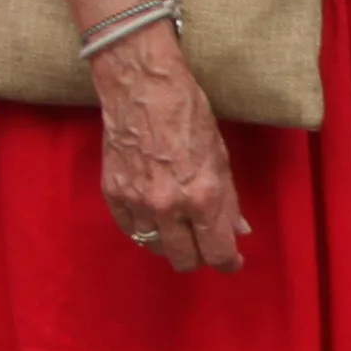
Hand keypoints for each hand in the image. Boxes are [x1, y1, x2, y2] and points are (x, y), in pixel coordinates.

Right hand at [92, 22, 245, 271]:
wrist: (141, 88)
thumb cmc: (187, 114)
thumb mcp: (220, 157)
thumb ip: (228, 200)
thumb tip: (237, 231)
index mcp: (203, 196)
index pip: (217, 252)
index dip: (228, 262)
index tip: (231, 260)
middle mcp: (169, 206)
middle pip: (185, 259)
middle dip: (200, 256)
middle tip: (204, 243)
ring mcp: (137, 203)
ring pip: (156, 248)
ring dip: (171, 243)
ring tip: (179, 226)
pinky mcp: (113, 195)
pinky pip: (131, 229)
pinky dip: (144, 227)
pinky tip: (154, 213)